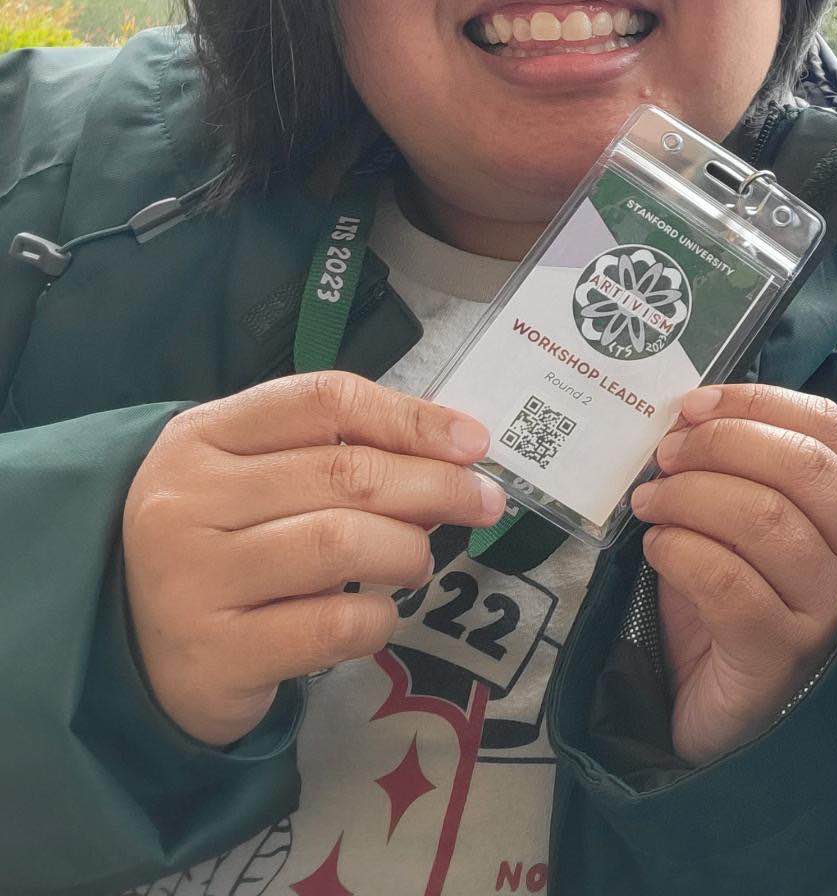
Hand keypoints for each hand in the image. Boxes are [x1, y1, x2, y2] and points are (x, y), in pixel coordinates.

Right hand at [122, 372, 505, 745]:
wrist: (135, 654)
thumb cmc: (222, 546)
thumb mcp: (255, 477)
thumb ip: (335, 452)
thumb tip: (455, 452)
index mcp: (200, 438)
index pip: (323, 400)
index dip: (412, 417)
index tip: (473, 443)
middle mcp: (186, 501)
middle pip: (346, 473)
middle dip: (436, 486)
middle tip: (483, 503)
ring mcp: (193, 580)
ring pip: (344, 544)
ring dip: (408, 551)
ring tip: (415, 562)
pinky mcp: (216, 655)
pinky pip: (335, 625)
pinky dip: (380, 619)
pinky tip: (375, 617)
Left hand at [630, 384, 836, 765]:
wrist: (719, 709)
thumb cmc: (727, 602)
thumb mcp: (733, 522)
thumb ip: (726, 468)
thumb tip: (682, 418)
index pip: (826, 427)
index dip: (757, 403)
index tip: (693, 405)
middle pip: (801, 467)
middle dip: (722, 444)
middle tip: (665, 456)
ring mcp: (823, 607)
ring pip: (766, 521)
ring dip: (691, 497)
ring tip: (649, 504)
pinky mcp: (780, 653)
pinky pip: (731, 585)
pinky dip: (683, 552)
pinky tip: (658, 549)